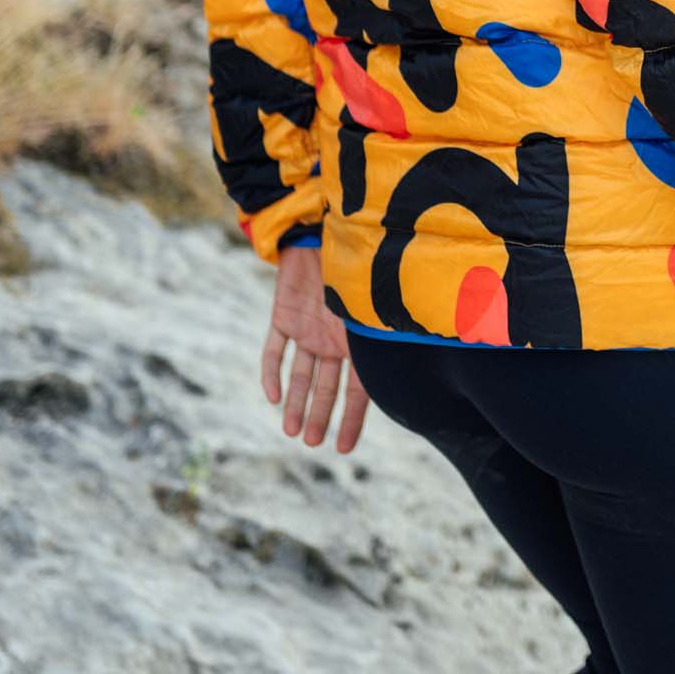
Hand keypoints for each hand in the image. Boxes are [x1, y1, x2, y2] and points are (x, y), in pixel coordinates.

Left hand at [260, 244, 370, 451]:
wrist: (321, 225)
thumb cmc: (358, 262)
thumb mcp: (371, 303)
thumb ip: (378, 332)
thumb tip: (403, 370)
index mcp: (358, 338)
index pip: (357, 389)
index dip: (351, 419)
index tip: (343, 449)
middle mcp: (333, 337)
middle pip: (326, 386)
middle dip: (320, 416)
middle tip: (313, 444)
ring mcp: (307, 328)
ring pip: (301, 374)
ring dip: (296, 403)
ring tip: (292, 432)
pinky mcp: (282, 316)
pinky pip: (273, 350)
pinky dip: (271, 372)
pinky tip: (273, 397)